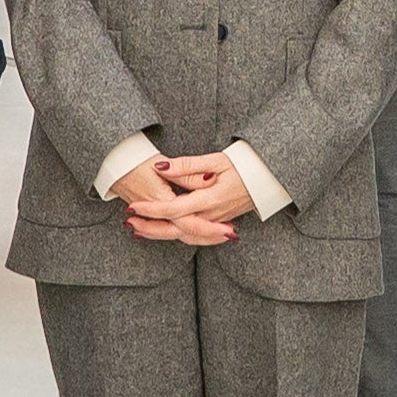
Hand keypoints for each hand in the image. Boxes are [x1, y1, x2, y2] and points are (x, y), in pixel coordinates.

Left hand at [125, 151, 250, 246]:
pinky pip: (194, 236)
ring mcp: (216, 222)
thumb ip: (186, 166)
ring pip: (183, 236)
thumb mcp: (215, 160)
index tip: (132, 207)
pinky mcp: (218, 224)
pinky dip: (176, 236)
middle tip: (128, 223)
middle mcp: (211, 216)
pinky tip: (164, 232)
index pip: (173, 209)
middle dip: (149, 228)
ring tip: (139, 230)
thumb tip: (161, 167)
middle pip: (175, 229)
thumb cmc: (243, 165)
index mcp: (209, 200)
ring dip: (160, 234)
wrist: (268, 179)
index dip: (151, 209)